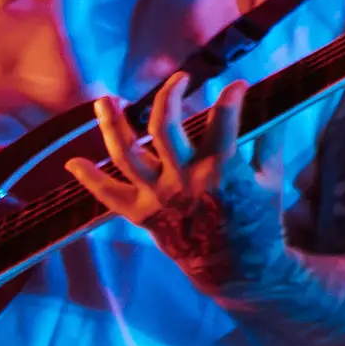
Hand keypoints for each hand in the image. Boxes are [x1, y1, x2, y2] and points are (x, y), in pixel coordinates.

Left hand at [68, 73, 289, 294]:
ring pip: (126, 156)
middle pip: (165, 128)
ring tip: (106, 100)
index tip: (237, 86)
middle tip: (179, 79)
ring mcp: (157, 198)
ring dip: (112, 126)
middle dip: (169, 96)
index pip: (224, 121)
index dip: (232, 97)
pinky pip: (108, 196)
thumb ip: (268, 138)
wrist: (235, 266)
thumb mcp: (271, 177)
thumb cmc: (258, 219)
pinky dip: (88, 179)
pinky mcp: (142, 215)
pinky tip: (73, 162)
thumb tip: (267, 102)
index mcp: (221, 172)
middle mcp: (183, 181)